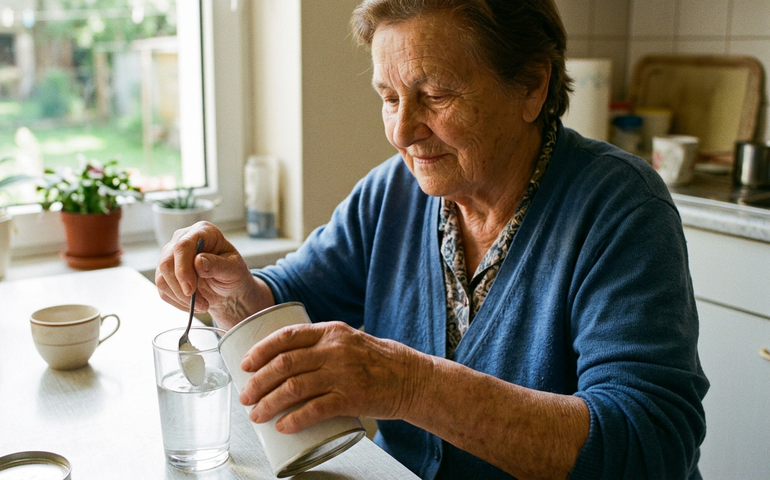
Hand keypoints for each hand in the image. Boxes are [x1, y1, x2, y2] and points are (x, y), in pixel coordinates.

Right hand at [155, 221, 272, 328]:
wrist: (227, 287)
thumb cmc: (233, 273)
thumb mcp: (234, 269)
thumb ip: (218, 265)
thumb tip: (198, 262)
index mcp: (203, 231)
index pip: (182, 246)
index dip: (183, 269)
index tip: (191, 290)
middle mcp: (182, 239)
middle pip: (167, 262)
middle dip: (181, 288)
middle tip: (201, 304)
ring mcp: (171, 255)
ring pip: (162, 278)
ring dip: (181, 298)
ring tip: (203, 305)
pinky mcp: (165, 273)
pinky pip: (163, 289)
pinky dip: (178, 301)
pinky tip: (193, 304)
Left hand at [238, 321, 426, 432]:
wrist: (411, 378)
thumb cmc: (377, 361)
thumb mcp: (348, 341)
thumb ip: (321, 345)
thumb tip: (285, 359)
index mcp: (331, 332)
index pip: (287, 336)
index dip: (260, 351)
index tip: (245, 365)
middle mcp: (334, 350)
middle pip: (283, 364)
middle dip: (258, 383)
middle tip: (246, 396)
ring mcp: (342, 374)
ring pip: (293, 388)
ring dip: (269, 404)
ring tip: (257, 415)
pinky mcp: (350, 398)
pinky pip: (314, 410)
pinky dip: (294, 419)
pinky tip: (282, 426)